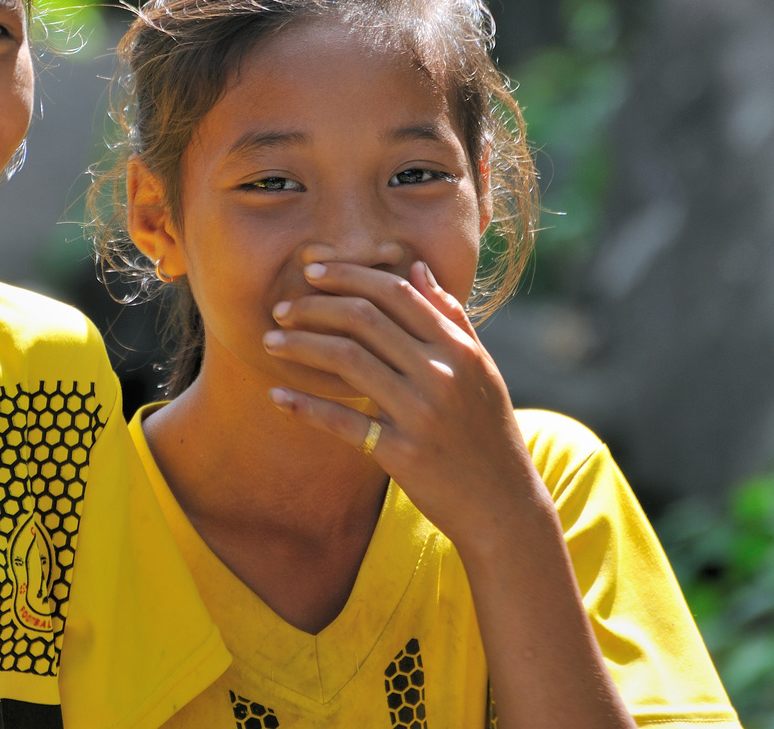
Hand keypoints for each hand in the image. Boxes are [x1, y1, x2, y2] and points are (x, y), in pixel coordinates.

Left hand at [262, 259, 550, 557]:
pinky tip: (277, 395)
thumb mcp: (481, 368)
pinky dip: (305, 406)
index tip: (311, 271)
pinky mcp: (402, 454)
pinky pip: (343, 422)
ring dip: (300, 346)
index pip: (396, 293)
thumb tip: (416, 267)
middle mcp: (441, 375)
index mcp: (458, 349)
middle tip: (281, 308)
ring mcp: (421, 415)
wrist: (503, 505)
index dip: (348, 276)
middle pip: (364, 320)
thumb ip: (450, 316)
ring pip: (347, 360)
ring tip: (270, 342)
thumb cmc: (486, 430)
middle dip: (314, 307)